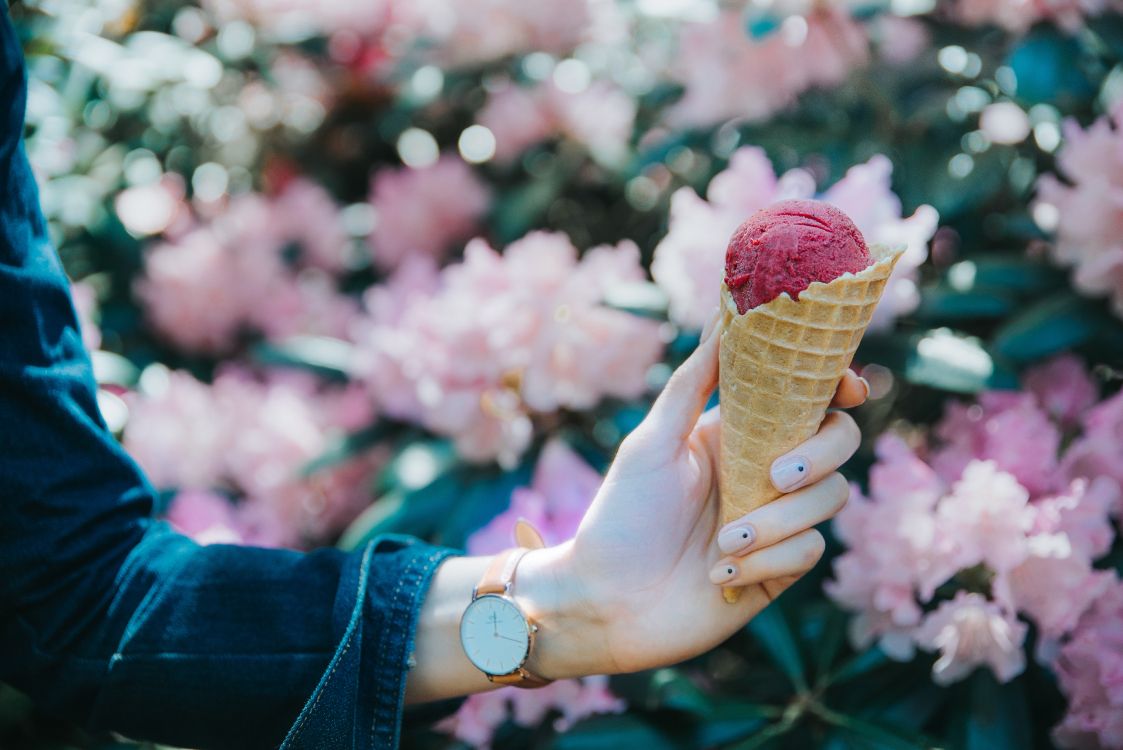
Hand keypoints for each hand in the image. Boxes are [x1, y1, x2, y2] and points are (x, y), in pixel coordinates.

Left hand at [522, 314, 866, 678]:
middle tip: (774, 477)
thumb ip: (694, 383)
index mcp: (737, 433)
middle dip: (818, 456)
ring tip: (724, 540)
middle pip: (838, 442)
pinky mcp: (780, 568)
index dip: (837, 386)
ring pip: (830, 499)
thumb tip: (724, 317)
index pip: (807, 399)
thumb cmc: (620, 516)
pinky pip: (809, 551)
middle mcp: (765, 471)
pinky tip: (721, 573)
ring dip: (778, 521)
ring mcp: (777, 520)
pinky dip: (769, 559)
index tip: (845, 386)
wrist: (605, 601)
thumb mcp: (652, 441)